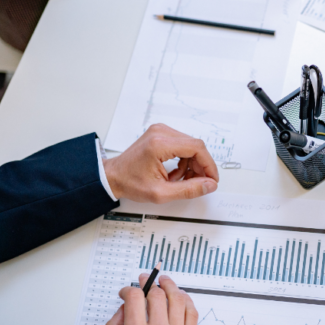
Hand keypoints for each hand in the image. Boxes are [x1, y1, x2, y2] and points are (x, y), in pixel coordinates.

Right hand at [100, 274, 197, 324]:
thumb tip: (123, 309)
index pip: (135, 298)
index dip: (129, 290)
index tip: (127, 292)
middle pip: (157, 295)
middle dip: (149, 283)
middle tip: (145, 281)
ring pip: (178, 299)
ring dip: (170, 286)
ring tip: (164, 282)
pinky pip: (192, 313)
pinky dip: (186, 300)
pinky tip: (181, 296)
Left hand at [103, 124, 218, 202]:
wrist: (113, 176)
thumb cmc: (130, 183)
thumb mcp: (161, 193)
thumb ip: (189, 190)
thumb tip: (209, 185)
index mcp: (160, 144)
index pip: (197, 148)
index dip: (209, 164)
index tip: (212, 179)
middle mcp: (161, 132)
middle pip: (195, 146)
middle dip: (200, 166)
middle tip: (197, 183)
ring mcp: (160, 131)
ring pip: (190, 146)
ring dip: (191, 164)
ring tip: (179, 180)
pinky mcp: (160, 134)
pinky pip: (182, 145)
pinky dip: (183, 160)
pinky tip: (175, 173)